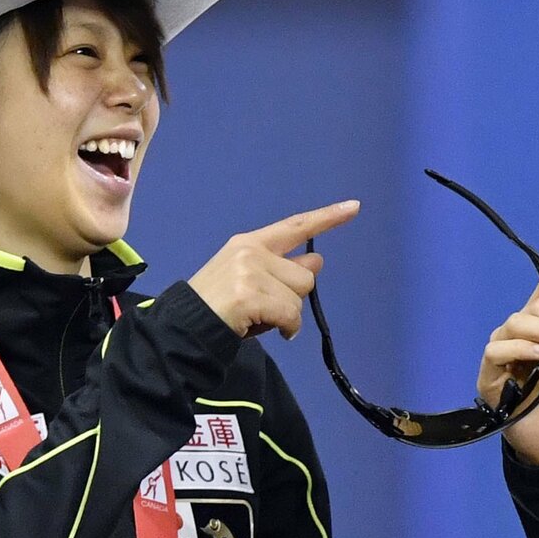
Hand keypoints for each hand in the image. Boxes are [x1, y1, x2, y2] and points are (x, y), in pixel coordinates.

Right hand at [189, 201, 358, 339]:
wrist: (184, 326)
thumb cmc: (218, 306)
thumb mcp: (248, 278)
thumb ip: (281, 268)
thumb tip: (317, 261)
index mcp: (250, 243)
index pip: (295, 226)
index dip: (327, 218)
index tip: (354, 206)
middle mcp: (252, 251)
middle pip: (306, 273)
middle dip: (295, 295)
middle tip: (269, 306)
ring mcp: (250, 271)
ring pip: (300, 297)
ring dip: (288, 315)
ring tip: (261, 318)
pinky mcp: (250, 295)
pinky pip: (291, 316)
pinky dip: (287, 329)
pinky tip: (273, 331)